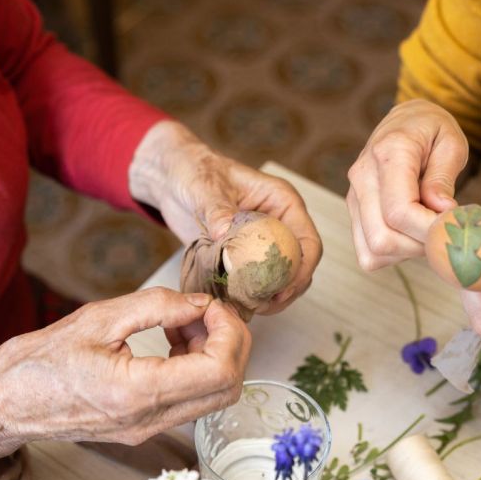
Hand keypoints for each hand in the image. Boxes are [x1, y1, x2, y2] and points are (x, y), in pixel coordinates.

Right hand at [0, 288, 250, 475]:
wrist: (5, 403)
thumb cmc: (39, 362)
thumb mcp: (98, 318)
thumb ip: (156, 307)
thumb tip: (198, 303)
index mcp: (139, 393)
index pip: (220, 371)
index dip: (229, 333)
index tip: (211, 306)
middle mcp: (150, 420)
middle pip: (228, 389)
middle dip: (231, 344)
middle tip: (206, 312)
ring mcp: (149, 429)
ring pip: (214, 397)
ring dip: (215, 355)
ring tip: (184, 322)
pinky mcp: (144, 427)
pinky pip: (190, 400)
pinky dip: (197, 368)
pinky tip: (172, 341)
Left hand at [129, 121, 320, 312]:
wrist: (172, 179)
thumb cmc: (194, 172)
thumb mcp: (205, 188)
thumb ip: (217, 209)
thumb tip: (224, 231)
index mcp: (282, 202)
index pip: (308, 242)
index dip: (302, 270)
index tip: (283, 289)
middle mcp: (279, 224)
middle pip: (299, 266)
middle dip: (287, 289)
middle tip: (265, 305)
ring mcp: (262, 242)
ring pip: (280, 277)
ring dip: (270, 296)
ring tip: (250, 308)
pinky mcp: (243, 256)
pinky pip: (255, 281)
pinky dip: (249, 294)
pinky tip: (235, 304)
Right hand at [347, 99, 469, 270]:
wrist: (406, 121)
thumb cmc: (432, 131)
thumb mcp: (451, 143)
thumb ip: (444, 177)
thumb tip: (441, 211)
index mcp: (389, 153)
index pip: (399, 211)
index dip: (428, 229)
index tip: (453, 226)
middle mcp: (362, 176)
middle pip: (382, 237)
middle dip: (419, 244)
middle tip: (442, 231)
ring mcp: (353, 196)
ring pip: (373, 250)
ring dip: (407, 251)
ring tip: (427, 229)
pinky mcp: (353, 212)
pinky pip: (368, 253)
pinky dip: (393, 254)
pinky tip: (410, 234)